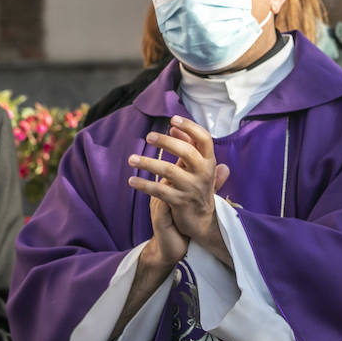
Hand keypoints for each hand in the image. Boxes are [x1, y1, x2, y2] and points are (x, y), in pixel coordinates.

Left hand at [129, 116, 229, 259]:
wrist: (201, 220)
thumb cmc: (198, 187)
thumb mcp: (198, 167)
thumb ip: (189, 146)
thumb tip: (174, 127)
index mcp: (210, 162)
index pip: (204, 139)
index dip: (190, 127)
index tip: (172, 119)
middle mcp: (204, 173)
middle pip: (186, 152)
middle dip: (166, 142)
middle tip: (148, 136)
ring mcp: (192, 188)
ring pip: (169, 171)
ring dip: (148, 163)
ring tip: (131, 159)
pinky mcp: (180, 202)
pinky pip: (159, 191)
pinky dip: (144, 185)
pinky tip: (132, 180)